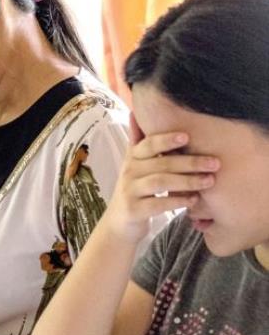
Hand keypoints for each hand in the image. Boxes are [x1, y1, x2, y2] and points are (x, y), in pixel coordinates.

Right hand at [102, 114, 218, 242]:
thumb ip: (137, 141)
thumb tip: (134, 112)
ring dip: (187, 181)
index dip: (165, 139)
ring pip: (160, 182)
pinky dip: (178, 201)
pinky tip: (194, 200)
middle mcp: (129, 172)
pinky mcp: (134, 210)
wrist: (119, 222)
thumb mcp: (132, 164)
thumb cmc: (133, 190)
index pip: (147, 144)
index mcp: (132, 159)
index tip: (187, 136)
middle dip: (189, 162)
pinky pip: (158, 204)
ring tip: (209, 181)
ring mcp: (130, 191)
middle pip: (160, 163)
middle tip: (214, 163)